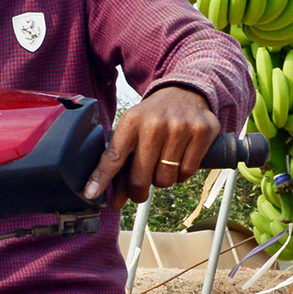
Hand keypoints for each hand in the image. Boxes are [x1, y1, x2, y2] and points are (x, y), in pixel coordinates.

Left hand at [82, 86, 219, 209]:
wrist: (184, 90)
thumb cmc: (153, 117)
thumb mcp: (133, 129)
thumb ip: (123, 164)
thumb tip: (115, 202)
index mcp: (132, 121)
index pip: (114, 156)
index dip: (101, 178)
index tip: (91, 194)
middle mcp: (155, 124)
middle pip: (141, 177)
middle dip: (138, 191)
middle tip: (139, 191)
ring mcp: (180, 127)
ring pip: (166, 179)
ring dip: (162, 179)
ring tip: (163, 163)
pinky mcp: (201, 132)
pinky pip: (187, 172)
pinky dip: (182, 174)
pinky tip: (179, 159)